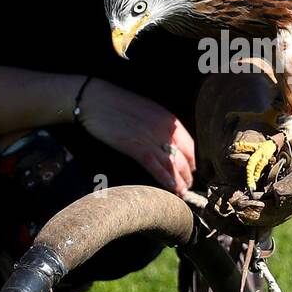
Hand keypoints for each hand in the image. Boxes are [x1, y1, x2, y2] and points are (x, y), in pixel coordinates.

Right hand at [76, 78, 195, 195]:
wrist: (97, 99)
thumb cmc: (120, 104)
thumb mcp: (149, 111)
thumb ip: (162, 126)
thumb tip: (168, 143)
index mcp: (170, 120)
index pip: (191, 146)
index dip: (193, 161)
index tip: (192, 171)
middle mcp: (165, 130)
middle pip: (185, 158)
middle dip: (188, 174)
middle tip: (189, 186)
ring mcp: (152, 139)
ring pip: (173, 165)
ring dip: (180, 181)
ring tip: (182, 192)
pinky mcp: (136, 148)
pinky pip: (155, 166)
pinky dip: (165, 179)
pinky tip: (172, 188)